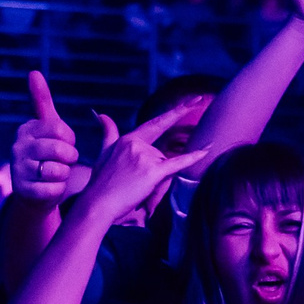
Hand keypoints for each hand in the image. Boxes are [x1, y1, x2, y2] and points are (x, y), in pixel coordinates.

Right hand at [10, 71, 82, 204]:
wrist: (35, 193)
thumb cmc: (47, 155)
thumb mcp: (47, 127)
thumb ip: (41, 101)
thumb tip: (33, 71)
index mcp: (26, 129)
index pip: (61, 130)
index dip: (70, 140)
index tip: (63, 144)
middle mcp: (17, 147)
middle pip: (61, 150)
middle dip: (69, 158)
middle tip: (63, 162)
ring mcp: (18, 169)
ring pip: (59, 170)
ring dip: (64, 175)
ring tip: (55, 174)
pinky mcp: (23, 191)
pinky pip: (54, 189)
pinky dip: (58, 190)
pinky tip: (49, 188)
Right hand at [64, 102, 212, 230]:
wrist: (98, 204)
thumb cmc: (101, 182)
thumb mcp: (103, 152)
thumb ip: (107, 132)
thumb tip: (99, 113)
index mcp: (128, 139)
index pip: (157, 124)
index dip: (177, 112)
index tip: (195, 99)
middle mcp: (137, 144)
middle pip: (161, 155)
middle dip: (154, 171)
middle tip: (133, 185)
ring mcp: (145, 156)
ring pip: (165, 165)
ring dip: (156, 180)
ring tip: (135, 189)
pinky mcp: (152, 171)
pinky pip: (176, 163)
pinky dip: (192, 158)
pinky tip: (205, 150)